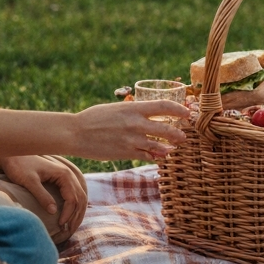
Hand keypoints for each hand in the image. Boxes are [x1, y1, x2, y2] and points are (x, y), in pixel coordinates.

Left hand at [0, 154, 88, 234]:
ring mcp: (66, 178)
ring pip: (80, 198)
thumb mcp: (29, 182)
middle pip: (80, 199)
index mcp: (64, 175)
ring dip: (77, 213)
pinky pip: (74, 195)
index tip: (60, 225)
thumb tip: (54, 212)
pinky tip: (68, 217)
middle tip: (68, 232)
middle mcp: (69, 176)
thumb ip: (42, 195)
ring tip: (70, 228)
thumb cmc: (20, 167)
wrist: (14, 155)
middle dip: (76, 216)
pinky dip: (74, 208)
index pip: (73, 199)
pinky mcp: (61, 181)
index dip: (68, 214)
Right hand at [72, 99, 189, 161]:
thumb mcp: (118, 108)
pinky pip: (147, 156)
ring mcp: (132, 140)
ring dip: (169, 148)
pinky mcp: (126, 153)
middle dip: (179, 134)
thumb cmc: (96, 118)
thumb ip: (135, 112)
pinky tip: (159, 156)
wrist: (76, 132)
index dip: (179, 109)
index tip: (187, 113)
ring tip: (173, 148)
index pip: (164, 106)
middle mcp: (136, 123)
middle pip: (167, 129)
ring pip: (159, 146)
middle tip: (184, 136)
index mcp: (134, 107)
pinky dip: (155, 156)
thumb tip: (149, 113)